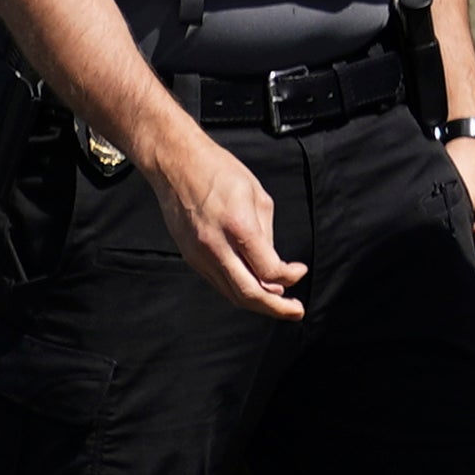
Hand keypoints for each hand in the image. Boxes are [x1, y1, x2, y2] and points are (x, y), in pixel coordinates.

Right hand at [146, 135, 306, 321]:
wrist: (176, 164)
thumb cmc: (218, 172)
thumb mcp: (257, 197)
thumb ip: (267, 235)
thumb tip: (274, 265)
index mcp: (238, 227)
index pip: (268, 270)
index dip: (290, 277)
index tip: (299, 271)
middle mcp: (215, 246)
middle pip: (248, 293)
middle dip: (277, 308)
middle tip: (296, 311)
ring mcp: (199, 254)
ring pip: (231, 293)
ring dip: (258, 303)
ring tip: (279, 305)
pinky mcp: (190, 257)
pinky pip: (218, 283)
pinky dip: (238, 291)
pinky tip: (254, 289)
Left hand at [447, 135, 474, 297]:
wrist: (466, 148)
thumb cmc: (463, 170)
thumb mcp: (459, 203)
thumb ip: (459, 239)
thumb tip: (452, 271)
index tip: (460, 272)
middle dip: (472, 282)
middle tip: (446, 264)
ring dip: (463, 270)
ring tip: (443, 253)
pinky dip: (460, 262)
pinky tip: (444, 247)